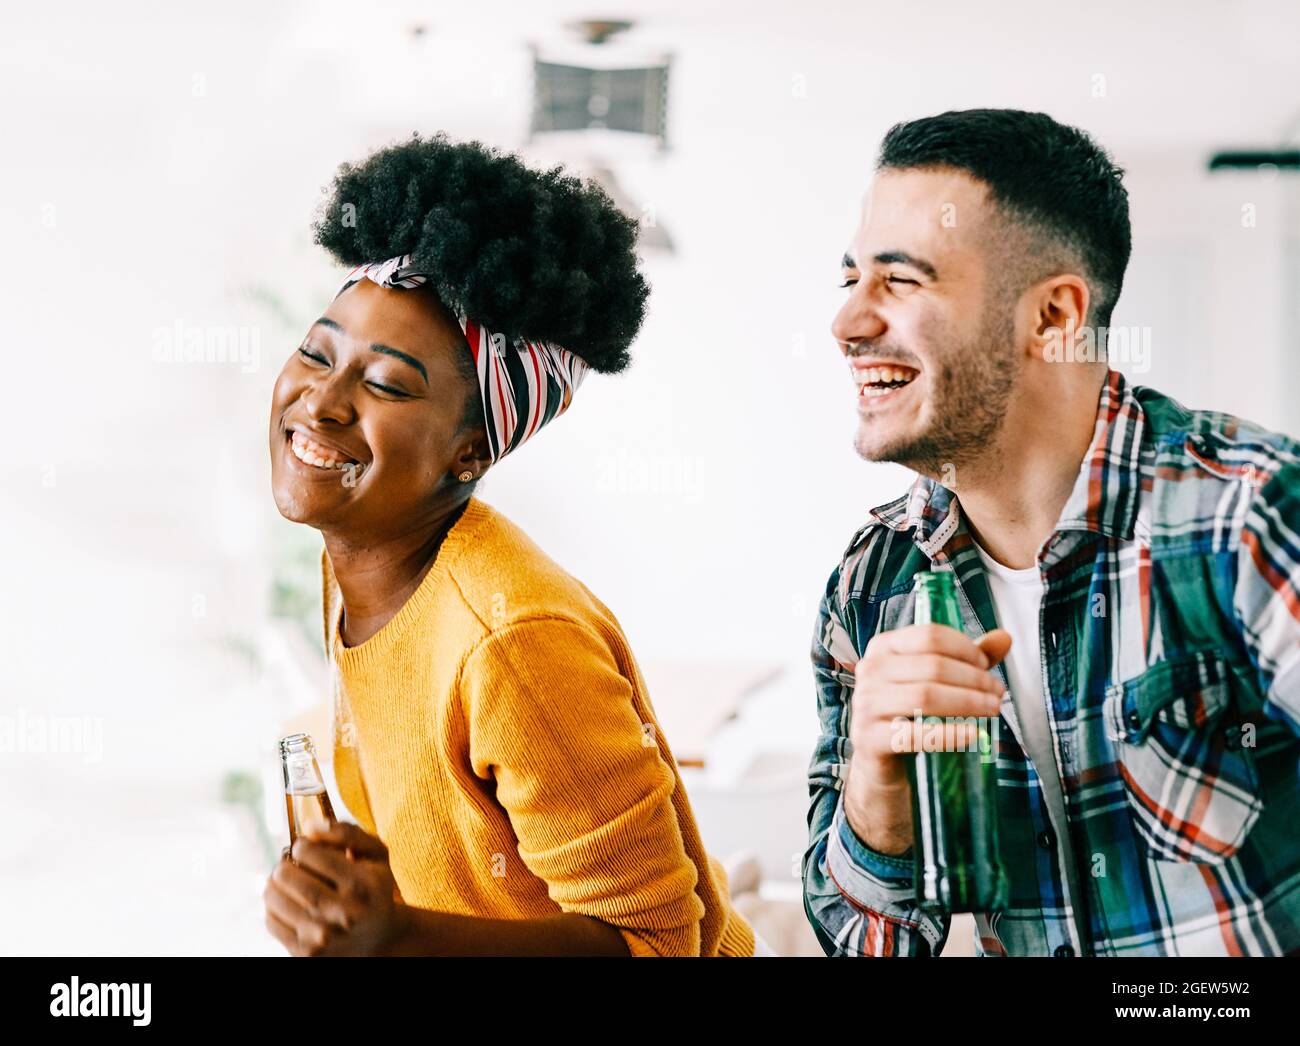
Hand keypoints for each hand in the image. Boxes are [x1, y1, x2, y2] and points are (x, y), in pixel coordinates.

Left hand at [263, 820, 406, 955]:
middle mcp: (343, 913)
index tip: (307, 849)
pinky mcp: (304, 955)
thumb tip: (309, 827)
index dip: (302, 845)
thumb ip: (347, 832)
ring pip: (272, 897)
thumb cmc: (373, 888)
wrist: (380, 939)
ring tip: (288, 883)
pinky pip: (270, 921)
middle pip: (285, 874)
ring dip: (275, 884)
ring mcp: (322, 937)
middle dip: (284, 864)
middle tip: (293, 865)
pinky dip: (274, 908)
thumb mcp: (375, 855)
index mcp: (362, 884)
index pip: (307, 851)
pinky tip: (289, 904)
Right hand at [844, 624, 1011, 853]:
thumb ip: (969, 659)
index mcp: (883, 647)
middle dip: (973, 679)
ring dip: (967, 702)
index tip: (986, 667)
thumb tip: (1005, 637)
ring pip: (925, 696)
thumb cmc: (912, 714)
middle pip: (932, 666)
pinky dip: (950, 733)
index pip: (929, 635)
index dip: (965, 649)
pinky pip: (915, 734)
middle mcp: (869, 670)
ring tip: (992, 710)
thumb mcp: (938, 681)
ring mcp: (865, 705)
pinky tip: (974, 734)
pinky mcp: (869, 739)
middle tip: (997, 694)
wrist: (880, 762)